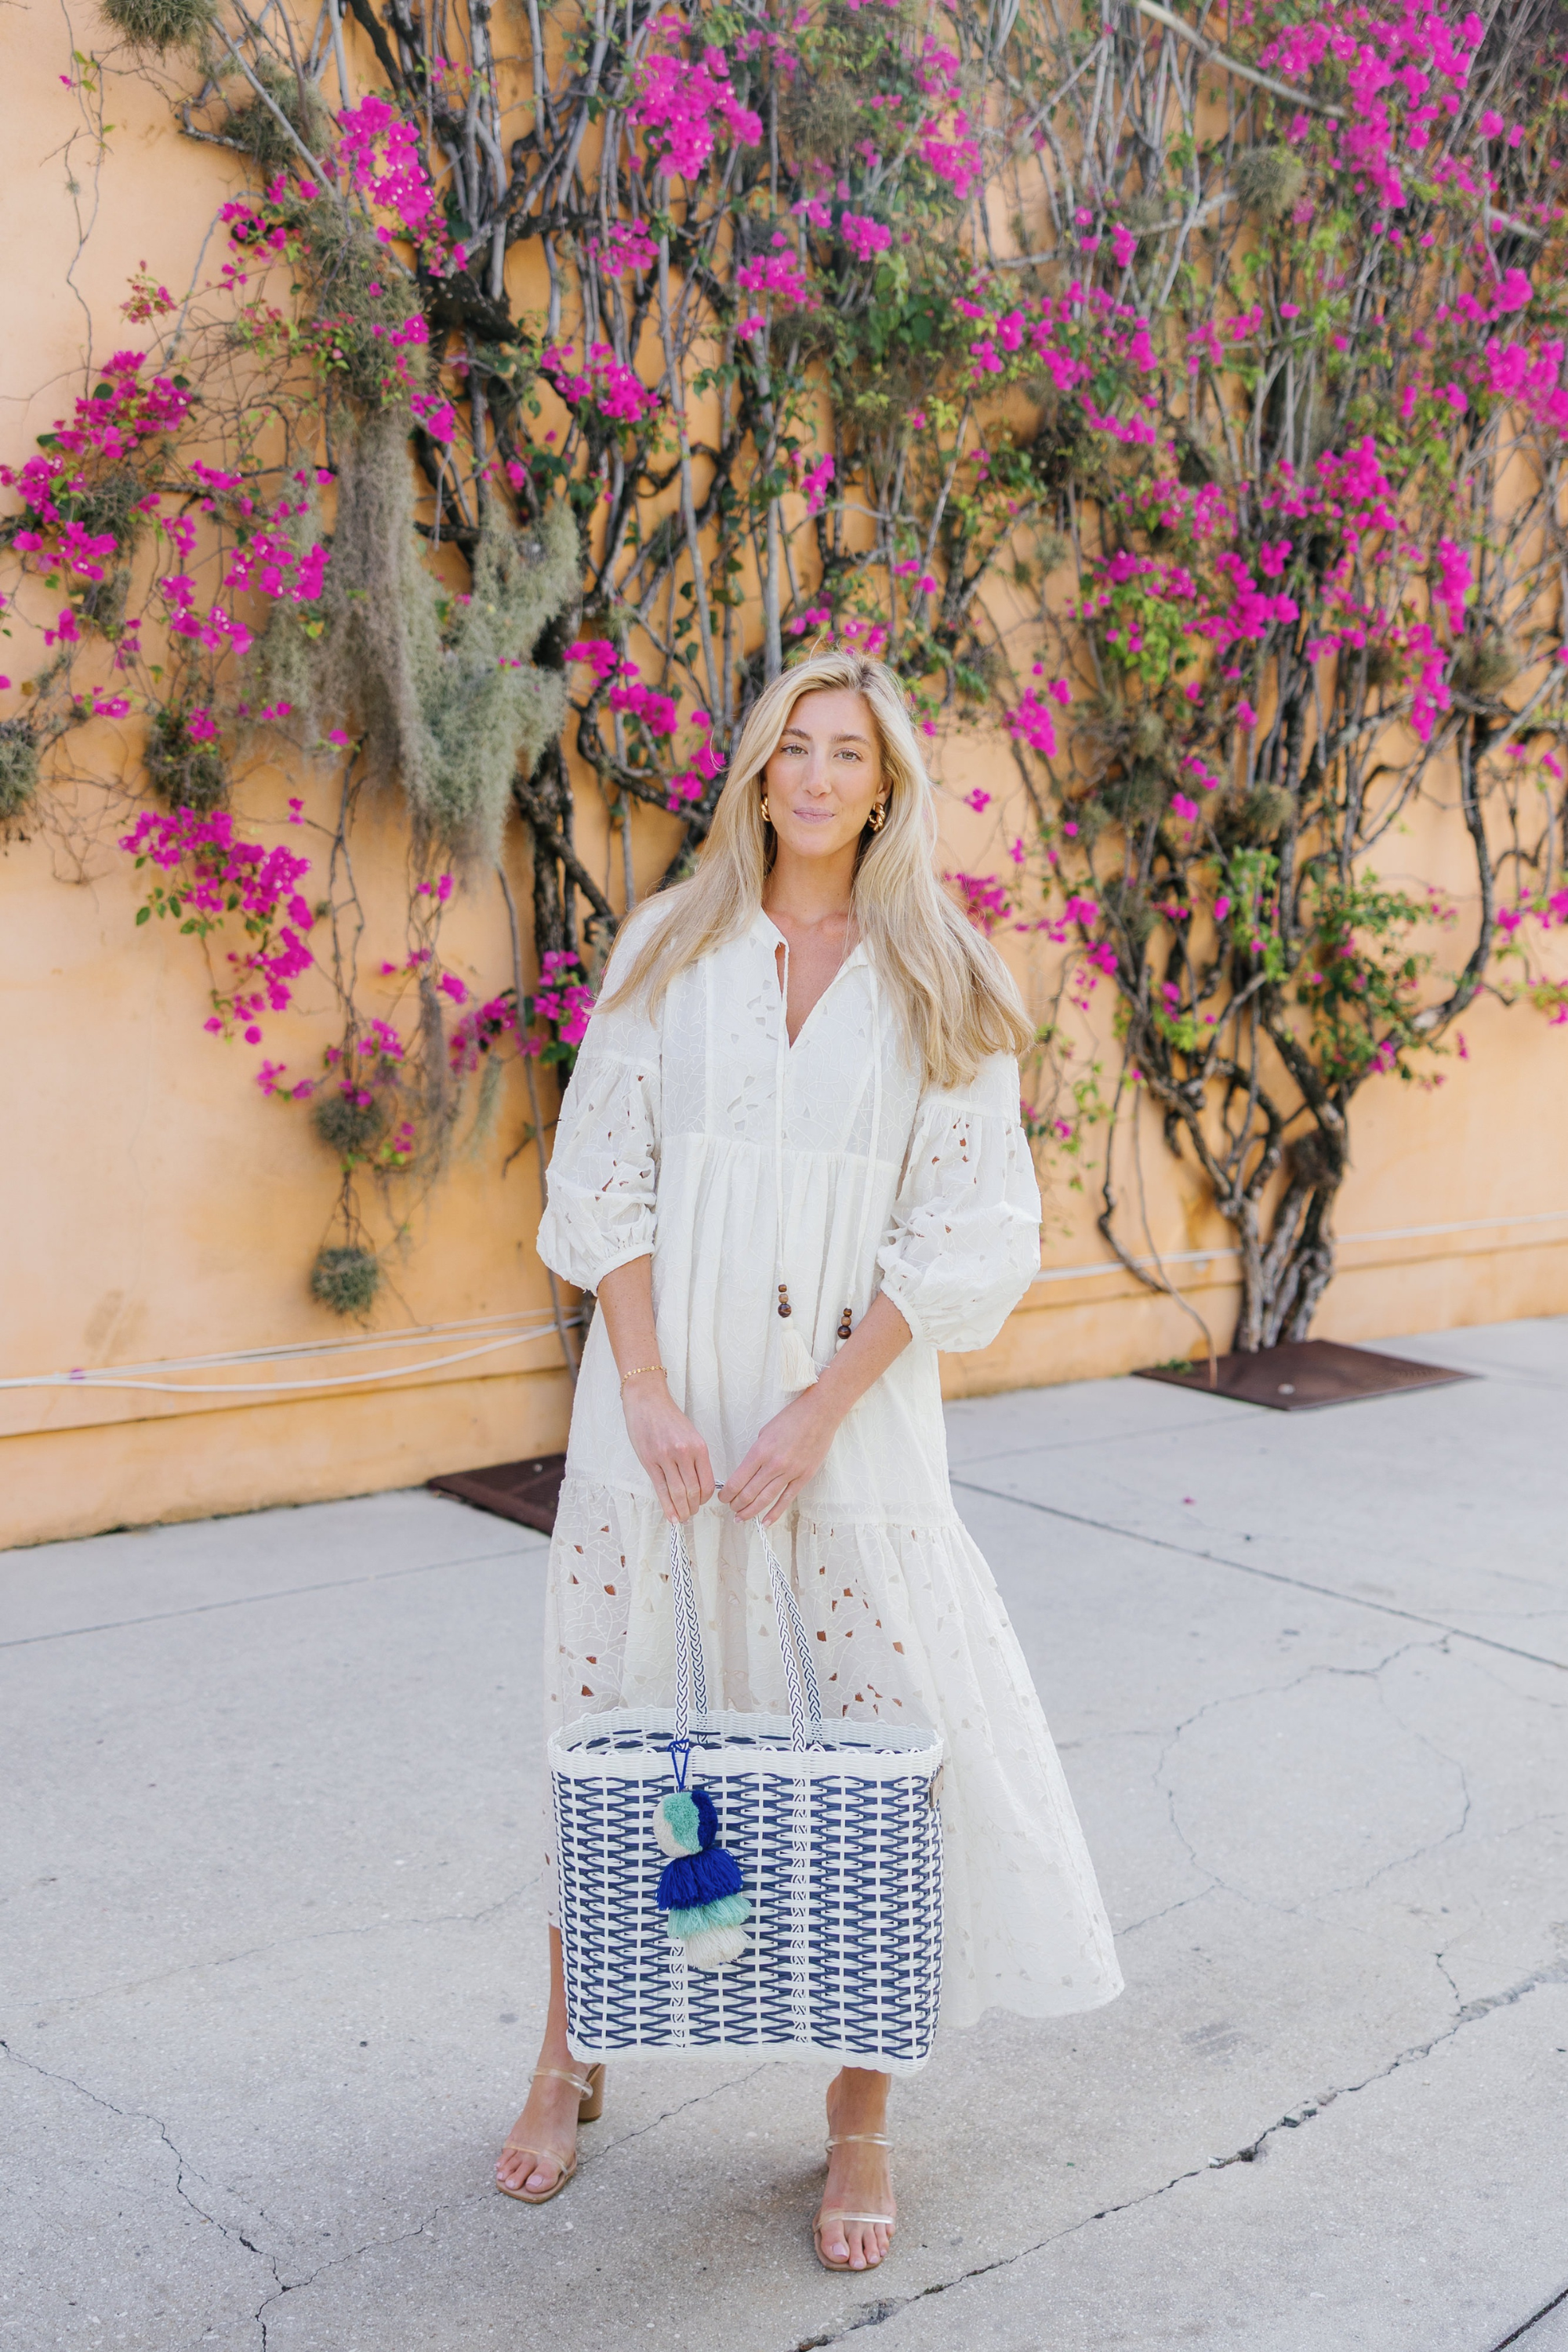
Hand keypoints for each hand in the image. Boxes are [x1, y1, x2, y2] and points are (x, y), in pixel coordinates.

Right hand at [621, 1374, 714, 1522]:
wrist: (647, 1401)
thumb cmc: (668, 1418)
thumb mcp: (690, 1435)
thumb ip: (695, 1457)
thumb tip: (699, 1483)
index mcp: (698, 1446)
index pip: (707, 1482)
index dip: (706, 1498)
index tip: (702, 1503)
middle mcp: (684, 1453)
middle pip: (693, 1491)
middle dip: (694, 1507)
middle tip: (691, 1513)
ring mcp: (665, 1458)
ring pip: (678, 1493)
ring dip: (682, 1510)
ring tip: (682, 1517)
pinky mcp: (649, 1461)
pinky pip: (661, 1489)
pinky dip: (667, 1506)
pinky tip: (671, 1516)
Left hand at [724, 1387, 841, 1524]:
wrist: (820, 1413)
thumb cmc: (792, 1418)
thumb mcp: (765, 1431)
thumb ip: (757, 1453)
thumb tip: (748, 1471)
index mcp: (760, 1451)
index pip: (737, 1480)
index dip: (727, 1493)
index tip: (723, 1497)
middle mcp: (773, 1464)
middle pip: (749, 1493)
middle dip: (736, 1504)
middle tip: (731, 1508)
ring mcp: (790, 1472)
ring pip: (765, 1499)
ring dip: (750, 1511)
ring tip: (741, 1518)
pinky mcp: (804, 1477)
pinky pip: (786, 1499)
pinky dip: (774, 1513)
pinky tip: (765, 1522)